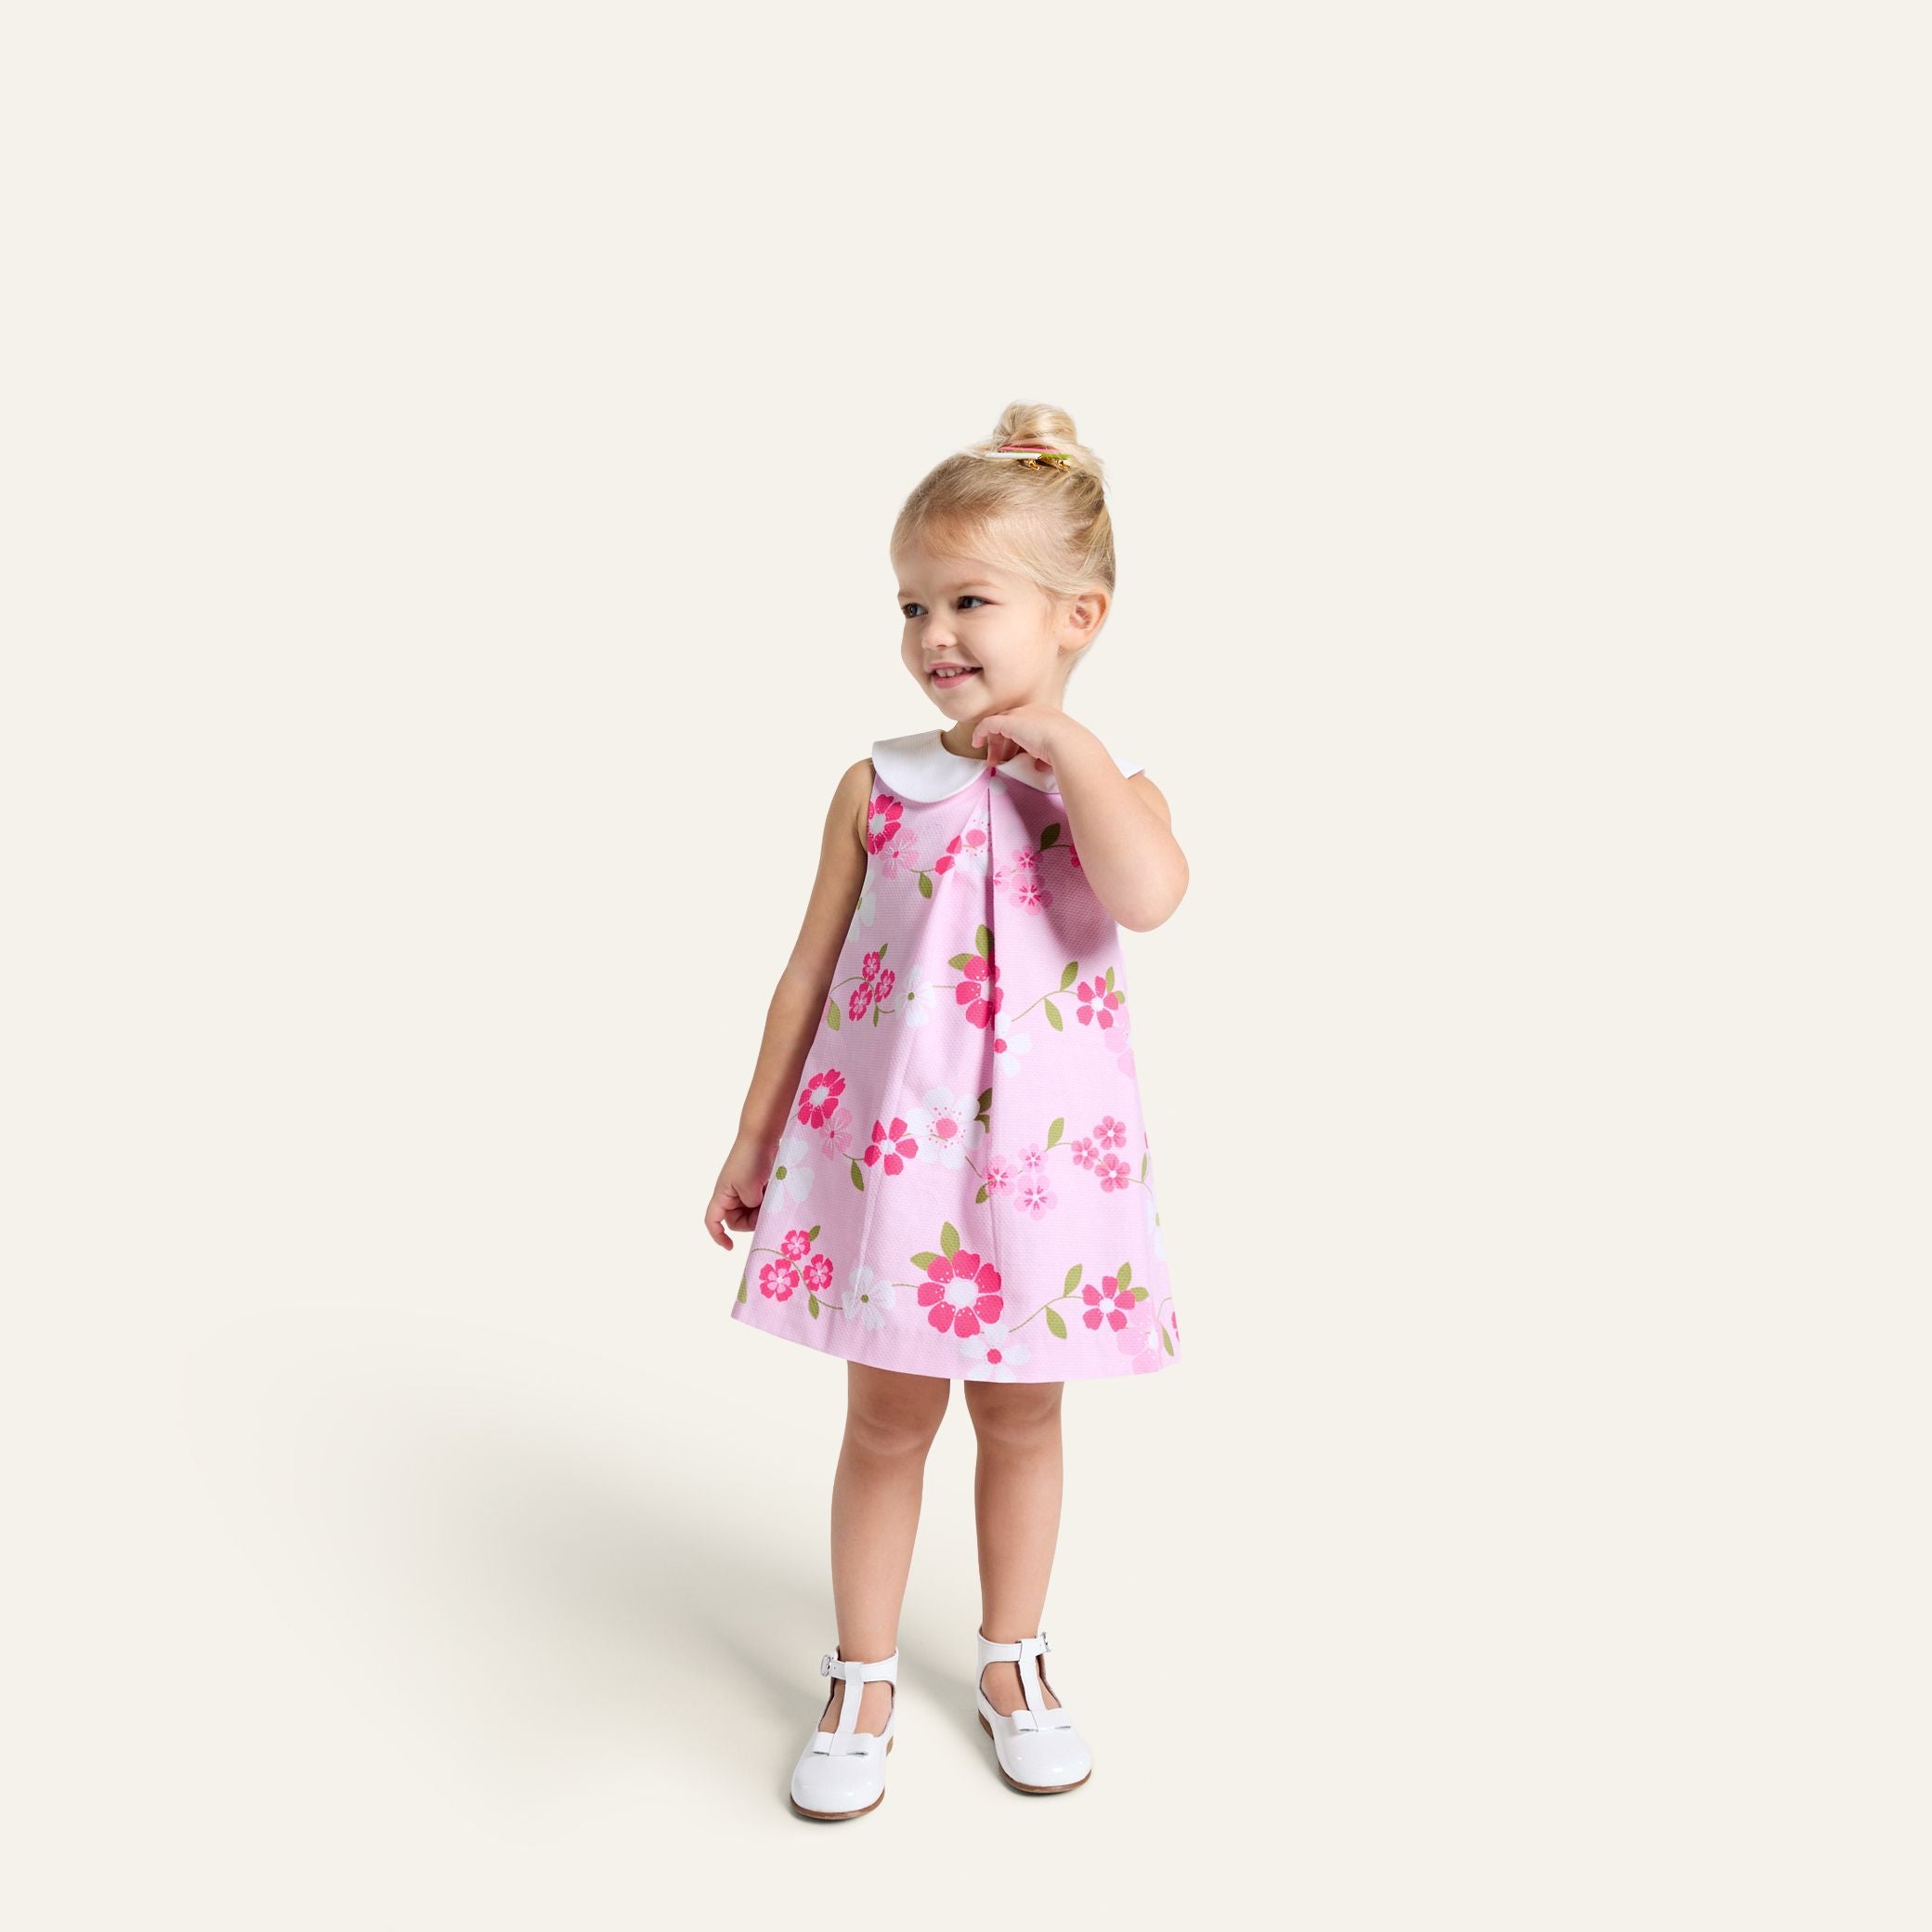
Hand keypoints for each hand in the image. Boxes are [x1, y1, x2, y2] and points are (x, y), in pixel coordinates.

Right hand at [704, 1131, 778, 1250]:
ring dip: (763, 1208)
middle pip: (738, 1220)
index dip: (718, 1236)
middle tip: (766, 1209)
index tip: (731, 1247)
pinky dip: (769, 1200)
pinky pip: (762, 1200)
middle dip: (752, 1220)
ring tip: (772, 1196)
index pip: (712, 1221)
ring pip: (753, 1211)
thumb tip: (758, 1212)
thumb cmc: (751, 1160)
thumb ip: (751, 1208)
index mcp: (722, 1195)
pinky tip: (775, 1191)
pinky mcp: (758, 1183)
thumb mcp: (749, 1190)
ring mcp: (745, 1188)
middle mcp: (731, 1194)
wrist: (763, 1135)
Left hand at [971, 705, 1067, 778]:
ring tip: (991, 761)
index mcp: (1046, 716)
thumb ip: (1045, 756)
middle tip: (998, 761)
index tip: (1013, 756)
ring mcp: (1021, 714)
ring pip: (999, 723)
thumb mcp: (1056, 752)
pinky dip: (980, 733)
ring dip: (993, 743)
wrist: (1068, 743)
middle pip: (1010, 723)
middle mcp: (1033, 711)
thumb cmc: (1067, 751)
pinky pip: (988, 723)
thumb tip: (1040, 765)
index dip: (1016, 740)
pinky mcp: (1009, 721)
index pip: (1025, 724)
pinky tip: (976, 744)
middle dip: (1002, 743)